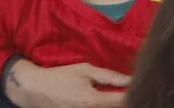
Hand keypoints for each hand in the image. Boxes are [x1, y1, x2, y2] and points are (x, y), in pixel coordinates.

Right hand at [6, 60, 129, 107]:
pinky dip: (102, 107)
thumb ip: (110, 76)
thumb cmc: (61, 76)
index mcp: (92, 101)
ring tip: (116, 96)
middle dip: (125, 101)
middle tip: (129, 92)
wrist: (33, 90)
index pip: (122, 101)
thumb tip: (131, 79)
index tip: (139, 87)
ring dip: (113, 105)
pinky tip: (104, 101)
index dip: (133, 94)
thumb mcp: (86, 70)